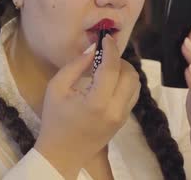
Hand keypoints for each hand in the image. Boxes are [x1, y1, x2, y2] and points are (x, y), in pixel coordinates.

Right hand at [34, 34, 139, 178]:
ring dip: (125, 71)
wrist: (62, 153)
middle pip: (130, 75)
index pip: (112, 68)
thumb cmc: (54, 119)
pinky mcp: (124, 121)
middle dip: (119, 60)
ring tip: (107, 67)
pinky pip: (133, 95)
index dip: (110, 49)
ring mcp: (122, 117)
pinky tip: (110, 81)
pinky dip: (125, 83)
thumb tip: (94, 48)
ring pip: (136, 84)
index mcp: (96, 102)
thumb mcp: (56, 88)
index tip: (106, 37)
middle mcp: (115, 110)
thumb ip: (76, 65)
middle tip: (104, 55)